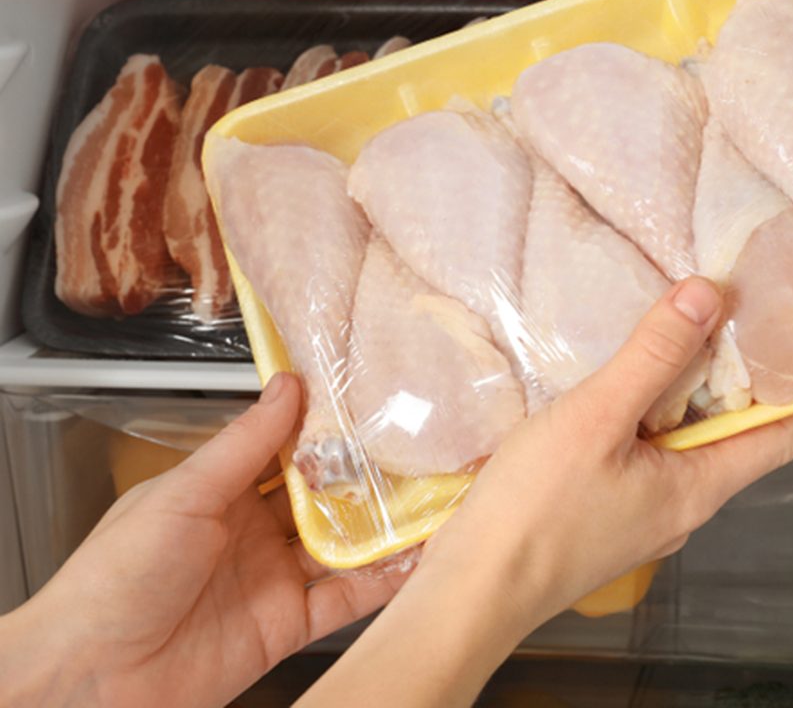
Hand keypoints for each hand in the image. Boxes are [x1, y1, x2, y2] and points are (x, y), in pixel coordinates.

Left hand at [0, 373, 410, 707]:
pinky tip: (413, 557)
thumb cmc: (114, 579)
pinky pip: (344, 598)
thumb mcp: (183, 495)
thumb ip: (244, 445)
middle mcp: (253, 530)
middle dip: (367, 473)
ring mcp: (274, 578)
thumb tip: (289, 385)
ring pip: (342, 542)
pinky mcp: (288, 627)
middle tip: (418, 445)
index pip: (288, 447)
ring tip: (431, 494)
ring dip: (382, 523)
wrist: (90, 681)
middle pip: (324, 494)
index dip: (328, 426)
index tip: (373, 398)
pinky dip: (381, 580)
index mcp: (222, 491)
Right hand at [303, 277, 792, 707]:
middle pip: (735, 434)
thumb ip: (654, 355)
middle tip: (742, 312)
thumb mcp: (598, 416)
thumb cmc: (537, 510)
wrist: (471, 589)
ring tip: (684, 332)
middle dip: (744, 376)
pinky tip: (625, 382)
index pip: (782, 435)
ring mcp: (643, 512)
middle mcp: (682, 504)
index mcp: (698, 487)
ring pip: (688, 441)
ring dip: (693, 389)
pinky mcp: (607, 511)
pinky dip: (653, 410)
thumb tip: (710, 293)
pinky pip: (649, 451)